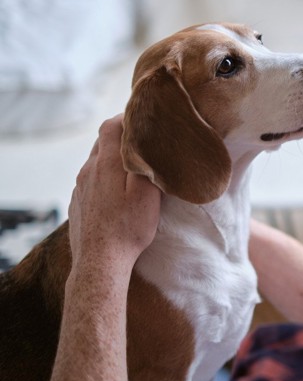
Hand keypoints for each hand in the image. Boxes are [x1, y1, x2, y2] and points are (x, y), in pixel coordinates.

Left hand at [68, 115, 160, 271]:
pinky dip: (103, 177)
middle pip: (102, 142)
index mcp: (106, 164)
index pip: (110, 126)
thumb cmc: (129, 229)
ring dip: (112, 158)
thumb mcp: (147, 194)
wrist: (100, 262)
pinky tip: (116, 192)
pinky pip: (90, 181)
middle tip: (142, 141)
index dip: (125, 118)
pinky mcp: (77, 203)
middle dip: (120, 137)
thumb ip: (145, 165)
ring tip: (131, 167)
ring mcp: (80, 188)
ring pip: (95, 162)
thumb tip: (147, 143)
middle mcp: (88, 171)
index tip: (141, 119)